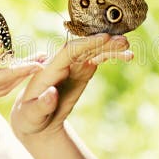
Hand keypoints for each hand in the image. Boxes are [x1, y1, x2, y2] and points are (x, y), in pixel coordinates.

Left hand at [10, 33, 132, 138]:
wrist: (36, 120)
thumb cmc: (30, 117)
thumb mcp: (32, 115)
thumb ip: (41, 105)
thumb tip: (51, 94)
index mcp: (49, 70)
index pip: (68, 51)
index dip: (86, 44)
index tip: (104, 38)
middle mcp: (61, 64)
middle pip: (84, 48)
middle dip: (103, 43)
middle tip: (123, 41)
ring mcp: (72, 66)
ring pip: (93, 52)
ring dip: (110, 48)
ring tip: (129, 48)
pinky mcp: (81, 72)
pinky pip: (97, 60)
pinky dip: (111, 57)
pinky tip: (126, 56)